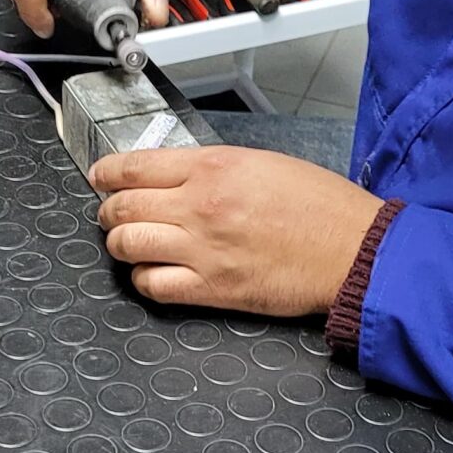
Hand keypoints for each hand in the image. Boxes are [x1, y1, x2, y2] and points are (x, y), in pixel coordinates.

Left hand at [92, 144, 382, 315]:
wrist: (352, 249)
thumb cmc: (320, 207)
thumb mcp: (264, 163)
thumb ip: (213, 168)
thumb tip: (175, 177)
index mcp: (213, 167)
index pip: (134, 166)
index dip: (107, 173)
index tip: (101, 177)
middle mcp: (200, 206)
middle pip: (122, 207)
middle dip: (108, 210)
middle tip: (112, 212)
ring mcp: (203, 250)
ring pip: (127, 246)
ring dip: (120, 244)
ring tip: (129, 242)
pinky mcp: (212, 289)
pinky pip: (153, 285)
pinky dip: (143, 278)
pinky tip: (153, 272)